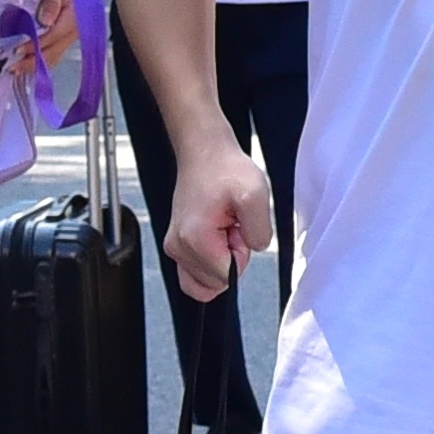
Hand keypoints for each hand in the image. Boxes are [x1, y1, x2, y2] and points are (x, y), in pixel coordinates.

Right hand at [164, 146, 271, 304]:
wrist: (205, 152)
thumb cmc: (226, 169)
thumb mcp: (256, 195)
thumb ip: (260, 231)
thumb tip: (253, 250)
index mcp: (195, 240)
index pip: (227, 278)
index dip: (241, 254)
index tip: (235, 227)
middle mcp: (177, 247)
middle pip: (216, 282)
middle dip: (231, 257)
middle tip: (230, 224)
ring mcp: (173, 247)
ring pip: (206, 280)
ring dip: (221, 258)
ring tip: (223, 226)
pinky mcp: (175, 245)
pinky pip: (195, 274)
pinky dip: (210, 260)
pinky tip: (215, 234)